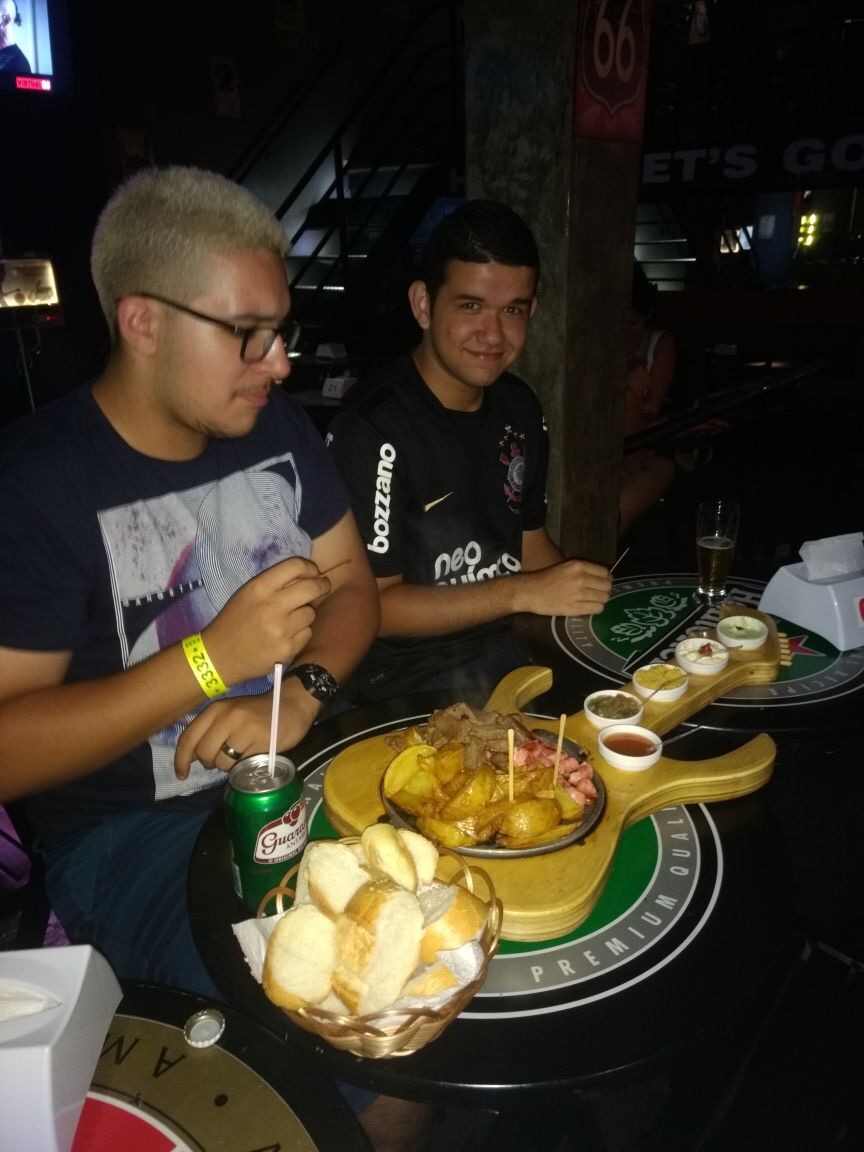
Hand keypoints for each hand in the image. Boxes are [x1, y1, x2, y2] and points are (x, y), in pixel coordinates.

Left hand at [174, 679, 318, 778]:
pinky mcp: (261, 743)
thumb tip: (192, 758)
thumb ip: (211, 730)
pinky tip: (252, 758)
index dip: (181, 760)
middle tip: (222, 761)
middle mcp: (227, 717)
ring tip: (240, 757)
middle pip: (204, 753)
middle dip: (210, 763)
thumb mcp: (231, 713)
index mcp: (216, 709)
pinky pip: (242, 765)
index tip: (182, 774)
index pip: (189, 738)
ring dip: (228, 767)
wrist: (293, 703)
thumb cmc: (259, 711)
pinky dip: (244, 768)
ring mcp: (244, 730)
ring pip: (222, 762)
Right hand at [201, 557, 329, 686]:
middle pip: (312, 587)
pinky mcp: (287, 649)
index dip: (309, 566)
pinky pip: (307, 633)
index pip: (294, 566)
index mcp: (259, 588)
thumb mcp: (247, 593)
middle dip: (322, 585)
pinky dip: (300, 633)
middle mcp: (272, 606)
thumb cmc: (234, 620)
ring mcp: (282, 629)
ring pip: (311, 613)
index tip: (314, 572)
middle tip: (322, 587)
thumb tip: (307, 575)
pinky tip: (285, 636)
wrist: (220, 656)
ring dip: (305, 613)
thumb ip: (274, 583)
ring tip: (290, 619)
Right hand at [514, 559, 611, 616]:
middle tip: (597, 593)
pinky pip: (597, 609)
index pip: (605, 573)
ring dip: (601, 600)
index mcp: (578, 566)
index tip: (602, 583)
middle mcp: (580, 578)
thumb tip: (605, 577)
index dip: (606, 579)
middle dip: (605, 590)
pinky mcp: (575, 608)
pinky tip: (589, 607)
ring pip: (604, 598)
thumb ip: (584, 570)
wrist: (531, 592)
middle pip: (607, 586)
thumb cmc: (547, 579)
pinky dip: (596, 608)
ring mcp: (578, 594)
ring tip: (592, 600)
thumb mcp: (566, 567)